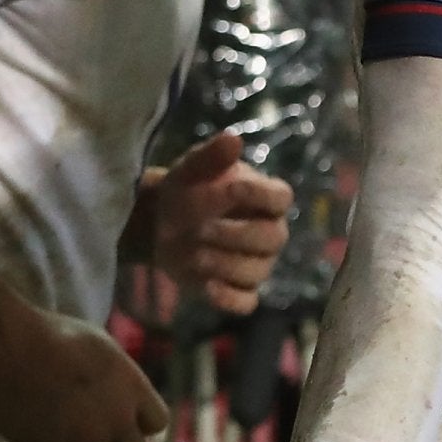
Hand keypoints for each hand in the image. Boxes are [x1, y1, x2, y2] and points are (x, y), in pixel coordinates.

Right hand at [0, 305, 169, 441]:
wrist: (9, 348)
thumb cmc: (52, 336)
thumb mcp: (102, 346)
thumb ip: (120, 376)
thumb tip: (127, 396)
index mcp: (132, 387)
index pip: (157, 423)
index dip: (139, 424)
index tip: (120, 420)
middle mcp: (117, 417)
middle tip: (93, 436)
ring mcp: (88, 439)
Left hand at [147, 132, 293, 314]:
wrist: (158, 223)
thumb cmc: (185, 189)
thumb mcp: (191, 168)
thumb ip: (212, 155)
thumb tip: (233, 139)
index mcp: (266, 198)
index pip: (283, 197)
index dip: (261, 195)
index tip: (231, 188)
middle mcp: (270, 232)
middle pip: (272, 238)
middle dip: (235, 234)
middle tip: (199, 229)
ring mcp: (257, 264)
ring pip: (256, 271)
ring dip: (222, 263)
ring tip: (191, 253)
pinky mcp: (239, 290)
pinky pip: (245, 302)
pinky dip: (228, 297)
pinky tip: (206, 285)